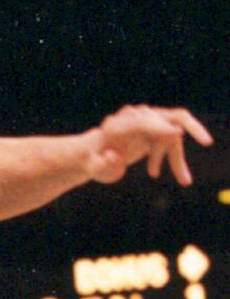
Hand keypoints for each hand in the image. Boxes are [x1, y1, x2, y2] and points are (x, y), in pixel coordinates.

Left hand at [86, 105, 211, 186]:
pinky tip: (154, 173)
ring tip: (185, 181)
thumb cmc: (93, 163)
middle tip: (206, 141)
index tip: (177, 134)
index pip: (145, 121)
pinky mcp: (152, 129)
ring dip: (177, 159)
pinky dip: (171, 159)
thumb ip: (104, 165)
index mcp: (120, 125)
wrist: (92, 155)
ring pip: (172, 135)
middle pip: (169, 118)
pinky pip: (169, 142)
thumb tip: (116, 157)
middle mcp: (136, 117)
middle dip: (191, 128)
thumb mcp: (95, 169)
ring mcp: (146, 121)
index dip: (160, 128)